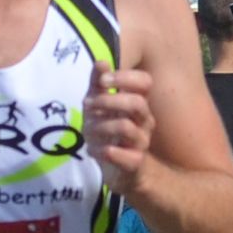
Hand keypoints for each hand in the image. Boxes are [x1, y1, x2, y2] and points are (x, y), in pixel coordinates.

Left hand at [81, 62, 155, 190]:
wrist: (119, 171)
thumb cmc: (108, 133)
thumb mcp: (98, 106)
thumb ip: (98, 84)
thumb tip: (101, 61)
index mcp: (137, 103)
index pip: (145, 82)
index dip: (124, 77)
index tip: (102, 81)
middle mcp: (144, 121)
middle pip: (137, 103)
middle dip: (108, 101)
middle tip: (87, 105)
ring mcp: (141, 143)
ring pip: (126, 127)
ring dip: (100, 126)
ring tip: (87, 131)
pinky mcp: (135, 163)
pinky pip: (125, 156)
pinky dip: (105, 152)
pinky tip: (93, 150)